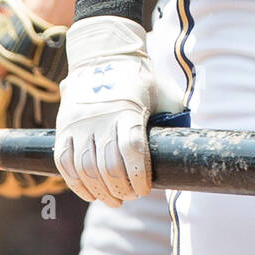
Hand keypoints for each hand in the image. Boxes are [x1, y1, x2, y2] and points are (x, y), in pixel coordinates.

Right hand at [54, 15, 176, 206]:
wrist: (104, 54)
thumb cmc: (141, 77)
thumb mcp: (163, 91)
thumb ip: (174, 115)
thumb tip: (191, 142)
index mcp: (128, 108)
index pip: (131, 149)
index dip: (139, 175)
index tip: (146, 188)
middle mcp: (100, 117)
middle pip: (109, 166)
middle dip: (123, 189)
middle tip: (132, 196)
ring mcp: (79, 123)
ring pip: (86, 169)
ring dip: (101, 192)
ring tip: (115, 200)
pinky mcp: (63, 127)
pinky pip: (65, 163)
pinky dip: (77, 184)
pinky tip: (91, 194)